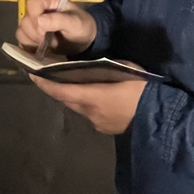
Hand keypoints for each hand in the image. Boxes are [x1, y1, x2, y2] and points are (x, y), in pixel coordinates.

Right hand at [16, 0, 96, 55]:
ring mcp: (34, 24)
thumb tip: (39, 20)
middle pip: (26, 20)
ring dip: (33, 41)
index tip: (46, 29)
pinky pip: (22, 42)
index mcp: (50, 2)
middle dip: (37, 33)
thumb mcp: (76, 23)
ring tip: (48, 44)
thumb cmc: (82, 27)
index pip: (33, 4)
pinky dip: (30, 47)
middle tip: (50, 39)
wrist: (84, 41)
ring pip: (22, 32)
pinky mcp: (31, 37)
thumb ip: (59, 20)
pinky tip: (42, 49)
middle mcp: (39, 11)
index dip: (36, 16)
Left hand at [31, 75, 146, 134]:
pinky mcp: (106, 128)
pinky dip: (86, 103)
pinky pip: (90, 113)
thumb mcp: (125, 69)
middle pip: (67, 99)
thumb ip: (106, 68)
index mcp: (93, 96)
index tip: (32, 72)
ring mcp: (98, 122)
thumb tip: (94, 65)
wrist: (161, 115)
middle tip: (49, 74)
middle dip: (56, 87)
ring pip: (78, 107)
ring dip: (73, 96)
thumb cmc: (143, 88)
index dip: (45, 82)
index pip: (61, 90)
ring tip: (71, 82)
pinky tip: (94, 95)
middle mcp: (91, 112)